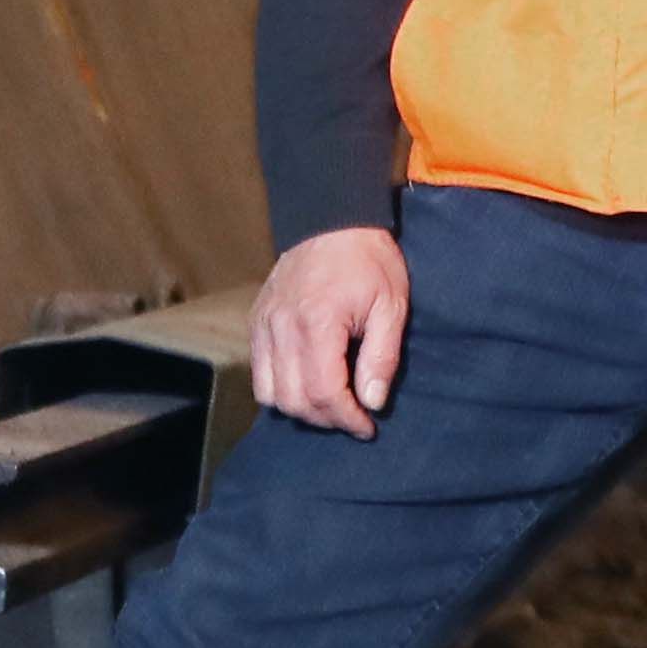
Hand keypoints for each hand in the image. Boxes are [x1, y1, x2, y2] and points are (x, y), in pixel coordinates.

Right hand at [251, 224, 408, 437]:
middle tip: (353, 418)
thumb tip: (372, 402)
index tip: (367, 426)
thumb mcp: (391, 305)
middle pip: (293, 400)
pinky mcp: (255, 323)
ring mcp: (263, 326)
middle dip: (325, 419)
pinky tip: (307, 385)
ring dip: (300, 410)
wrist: (331, 220)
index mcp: (317, 323)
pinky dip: (279, 390)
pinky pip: (258, 374)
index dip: (346, 418)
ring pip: (269, 393)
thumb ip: (381, 357)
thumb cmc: (368, 260)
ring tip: (331, 406)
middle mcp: (281, 328)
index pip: (323, 392)